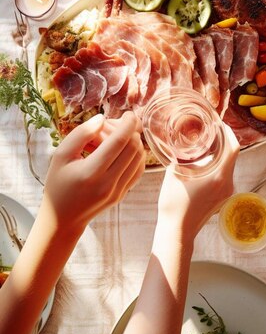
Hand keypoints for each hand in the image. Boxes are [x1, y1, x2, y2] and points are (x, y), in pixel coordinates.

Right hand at [42, 112, 145, 233]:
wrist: (62, 218)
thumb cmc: (59, 183)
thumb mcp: (61, 155)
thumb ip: (81, 134)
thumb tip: (102, 118)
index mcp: (90, 173)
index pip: (120, 142)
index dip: (128, 124)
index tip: (129, 114)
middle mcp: (108, 184)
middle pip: (133, 148)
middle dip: (129, 131)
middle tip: (115, 127)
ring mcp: (118, 191)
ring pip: (139, 158)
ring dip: (132, 143)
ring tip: (114, 139)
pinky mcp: (123, 195)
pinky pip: (138, 170)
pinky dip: (135, 156)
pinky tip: (121, 151)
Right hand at [156, 125, 239, 239]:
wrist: (176, 231)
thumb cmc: (174, 203)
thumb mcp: (175, 172)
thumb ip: (182, 155)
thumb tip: (183, 141)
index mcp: (219, 177)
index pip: (233, 148)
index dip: (229, 133)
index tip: (220, 124)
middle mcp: (228, 184)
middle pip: (232, 156)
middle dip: (223, 141)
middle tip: (211, 130)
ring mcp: (227, 193)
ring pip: (228, 165)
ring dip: (220, 153)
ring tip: (207, 143)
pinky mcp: (223, 198)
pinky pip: (224, 175)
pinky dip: (218, 165)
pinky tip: (205, 161)